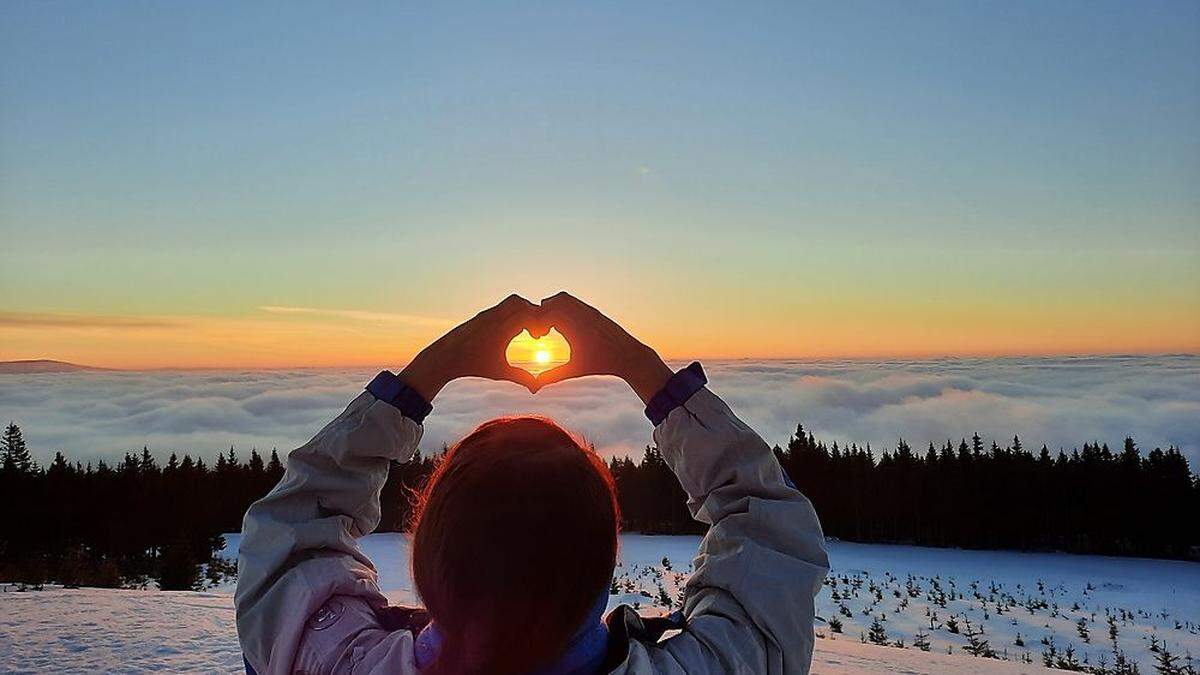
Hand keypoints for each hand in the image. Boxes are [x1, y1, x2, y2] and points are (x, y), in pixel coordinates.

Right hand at [398, 294, 539, 400]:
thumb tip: (536, 389)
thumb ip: (519, 376)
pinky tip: (520, 332)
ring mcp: (492, 315)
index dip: (539, 321)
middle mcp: (500, 318)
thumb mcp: (501, 371)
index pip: (529, 314)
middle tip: (541, 334)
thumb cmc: (475, 365)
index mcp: (507, 327)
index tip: (542, 337)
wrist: (449, 359)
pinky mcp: (484, 316)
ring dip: (528, 311)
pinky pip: (503, 307)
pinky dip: (514, 314)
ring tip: (533, 333)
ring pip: (516, 300)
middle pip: (526, 304)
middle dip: (537, 314)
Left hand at [534, 291, 672, 403]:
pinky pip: (575, 304)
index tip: (537, 337)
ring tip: (546, 332)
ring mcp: (586, 312)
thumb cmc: (600, 364)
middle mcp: (577, 315)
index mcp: (570, 325)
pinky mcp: (595, 313)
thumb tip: (535, 387)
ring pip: (561, 298)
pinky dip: (564, 311)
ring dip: (551, 310)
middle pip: (550, 301)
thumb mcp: (573, 368)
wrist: (627, 358)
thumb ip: (554, 374)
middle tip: (539, 334)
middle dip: (541, 313)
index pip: (547, 311)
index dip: (538, 320)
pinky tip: (558, 329)